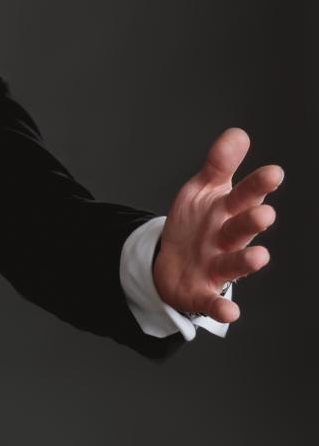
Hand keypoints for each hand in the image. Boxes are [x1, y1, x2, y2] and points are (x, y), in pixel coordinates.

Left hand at [153, 127, 282, 323]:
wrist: (173, 263)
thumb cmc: (197, 224)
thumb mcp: (203, 190)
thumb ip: (220, 163)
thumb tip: (238, 133)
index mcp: (227, 212)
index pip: (244, 196)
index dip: (257, 186)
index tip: (273, 172)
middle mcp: (227, 239)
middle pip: (240, 228)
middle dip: (252, 222)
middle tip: (264, 213)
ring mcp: (216, 266)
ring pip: (233, 264)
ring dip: (246, 262)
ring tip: (259, 256)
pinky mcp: (202, 291)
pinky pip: (212, 301)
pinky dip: (221, 308)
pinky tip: (231, 312)